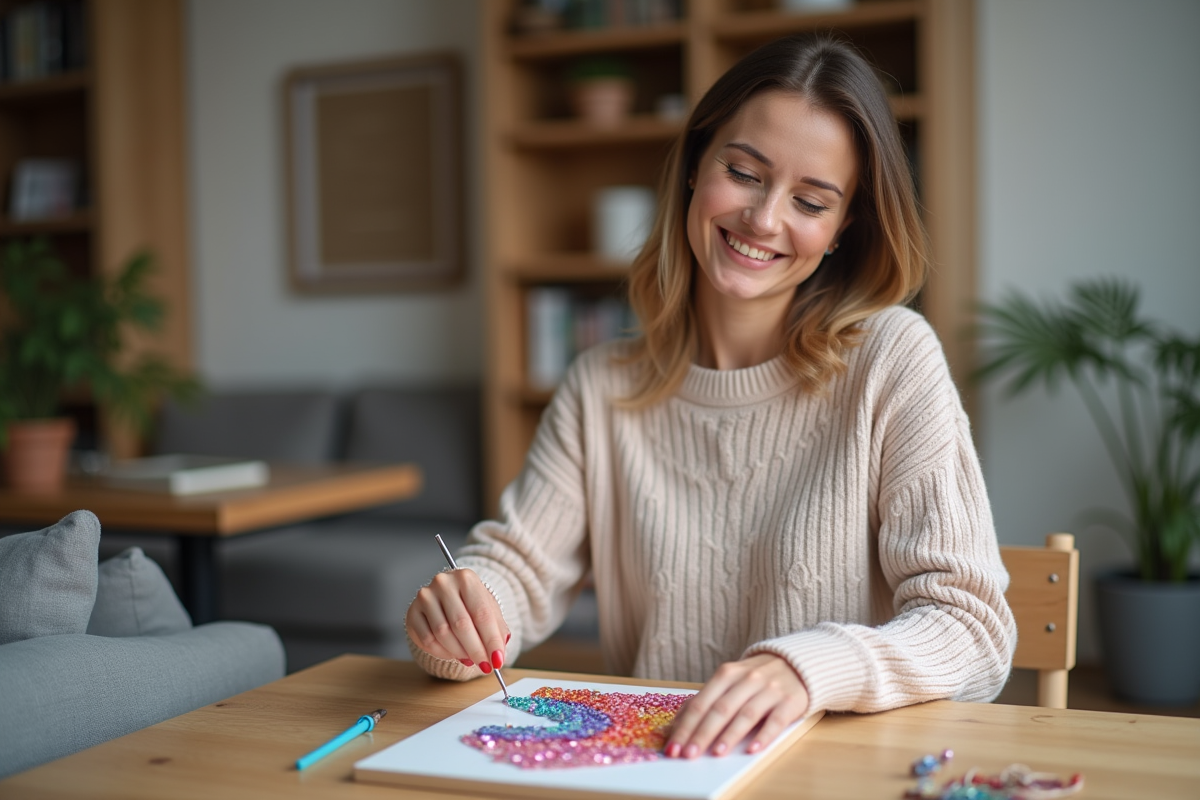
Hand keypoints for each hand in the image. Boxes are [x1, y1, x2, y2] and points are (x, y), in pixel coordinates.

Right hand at [406, 568, 509, 673]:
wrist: (448, 596)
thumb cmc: (471, 603)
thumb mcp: (489, 610)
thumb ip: (496, 631)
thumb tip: (498, 656)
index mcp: (466, 578)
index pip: (481, 613)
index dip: (491, 640)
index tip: (497, 660)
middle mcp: (443, 583)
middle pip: (461, 624)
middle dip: (476, 650)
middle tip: (485, 666)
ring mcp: (425, 597)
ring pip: (443, 633)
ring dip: (459, 652)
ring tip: (470, 658)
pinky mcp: (412, 612)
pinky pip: (427, 640)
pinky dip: (442, 652)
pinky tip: (452, 653)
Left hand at [665, 653, 808, 758]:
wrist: (797, 664)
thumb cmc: (755, 679)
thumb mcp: (729, 681)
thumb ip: (705, 700)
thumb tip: (675, 726)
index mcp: (727, 673)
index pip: (701, 703)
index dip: (685, 726)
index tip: (673, 747)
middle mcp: (747, 679)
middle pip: (720, 709)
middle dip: (702, 734)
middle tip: (689, 754)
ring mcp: (770, 689)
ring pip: (746, 714)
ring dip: (729, 736)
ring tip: (716, 754)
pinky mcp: (790, 701)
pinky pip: (775, 720)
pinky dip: (764, 735)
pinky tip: (752, 749)